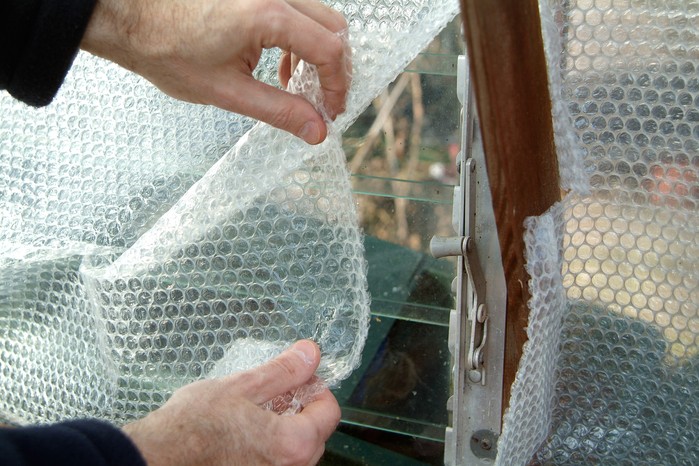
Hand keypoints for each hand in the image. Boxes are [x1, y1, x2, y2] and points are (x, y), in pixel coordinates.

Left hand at [81, 0, 349, 144]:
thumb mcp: (227, 91)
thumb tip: (316, 131)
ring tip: (295, 86)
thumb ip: (279, 111)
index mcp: (268, 14)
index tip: (331, 112)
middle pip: (333, 27)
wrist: (129, 18)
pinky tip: (280, 65)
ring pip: (318, 17)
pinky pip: (297, 11)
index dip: (337, 85)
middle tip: (321, 102)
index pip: (329, 49)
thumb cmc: (167, 50)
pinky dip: (300, 39)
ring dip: (318, 53)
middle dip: (334, 69)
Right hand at [122, 340, 340, 465]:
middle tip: (274, 393)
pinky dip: (270, 447)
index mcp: (292, 444)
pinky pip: (276, 463)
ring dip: (286, 429)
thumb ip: (284, 371)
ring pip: (297, 452)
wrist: (158, 457)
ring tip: (254, 413)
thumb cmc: (193, 426)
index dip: (316, 388)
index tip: (298, 378)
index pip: (330, 412)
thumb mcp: (243, 386)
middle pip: (316, 434)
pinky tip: (245, 433)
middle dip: (301, 409)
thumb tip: (310, 354)